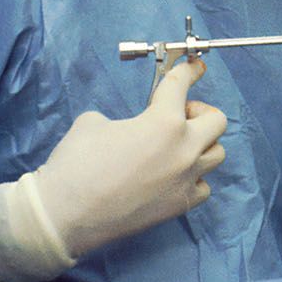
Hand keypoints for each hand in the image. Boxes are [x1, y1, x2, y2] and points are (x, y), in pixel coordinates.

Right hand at [37, 57, 227, 257]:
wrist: (64, 215)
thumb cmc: (75, 164)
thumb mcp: (93, 123)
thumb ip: (123, 120)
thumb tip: (128, 129)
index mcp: (164, 122)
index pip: (181, 86)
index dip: (188, 72)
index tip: (194, 67)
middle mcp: (184, 149)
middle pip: (217, 121)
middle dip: (200, 112)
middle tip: (178, 115)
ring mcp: (186, 179)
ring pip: (216, 155)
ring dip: (201, 146)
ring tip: (178, 147)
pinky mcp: (181, 205)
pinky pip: (203, 186)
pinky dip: (193, 178)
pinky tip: (175, 177)